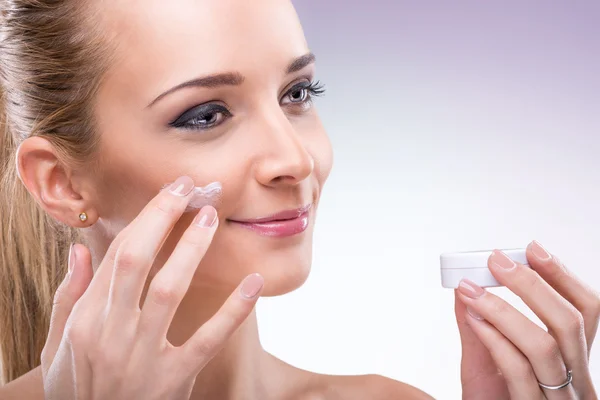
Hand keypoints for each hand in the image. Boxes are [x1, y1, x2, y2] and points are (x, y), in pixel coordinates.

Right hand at [41, 176, 263, 399]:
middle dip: (162, 218)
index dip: (145, 218)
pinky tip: (253, 283)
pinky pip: (208, 341)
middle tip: (189, 189)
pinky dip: (232, 312)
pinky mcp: (175, 380)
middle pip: (137, 261)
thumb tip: (79, 251)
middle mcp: (111, 334)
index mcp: (85, 321)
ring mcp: (144, 358)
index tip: (170, 193)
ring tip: (210, 218)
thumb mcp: (58, 348)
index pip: (116, 255)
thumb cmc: (79, 389)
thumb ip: (68, 298)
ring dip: (191, 250)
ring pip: (169, 291)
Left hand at [455, 241, 598, 398]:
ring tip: (472, 289)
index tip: (532, 249)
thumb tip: (466, 288)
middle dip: (532, 285)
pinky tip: (473, 318)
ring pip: (545, 346)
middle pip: (569, 323)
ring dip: (504, 310)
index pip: (587, 313)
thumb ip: (480, 330)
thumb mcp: (487, 365)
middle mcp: (576, 383)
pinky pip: (519, 373)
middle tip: (497, 261)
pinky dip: (495, 339)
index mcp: (573, 365)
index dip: (563, 276)